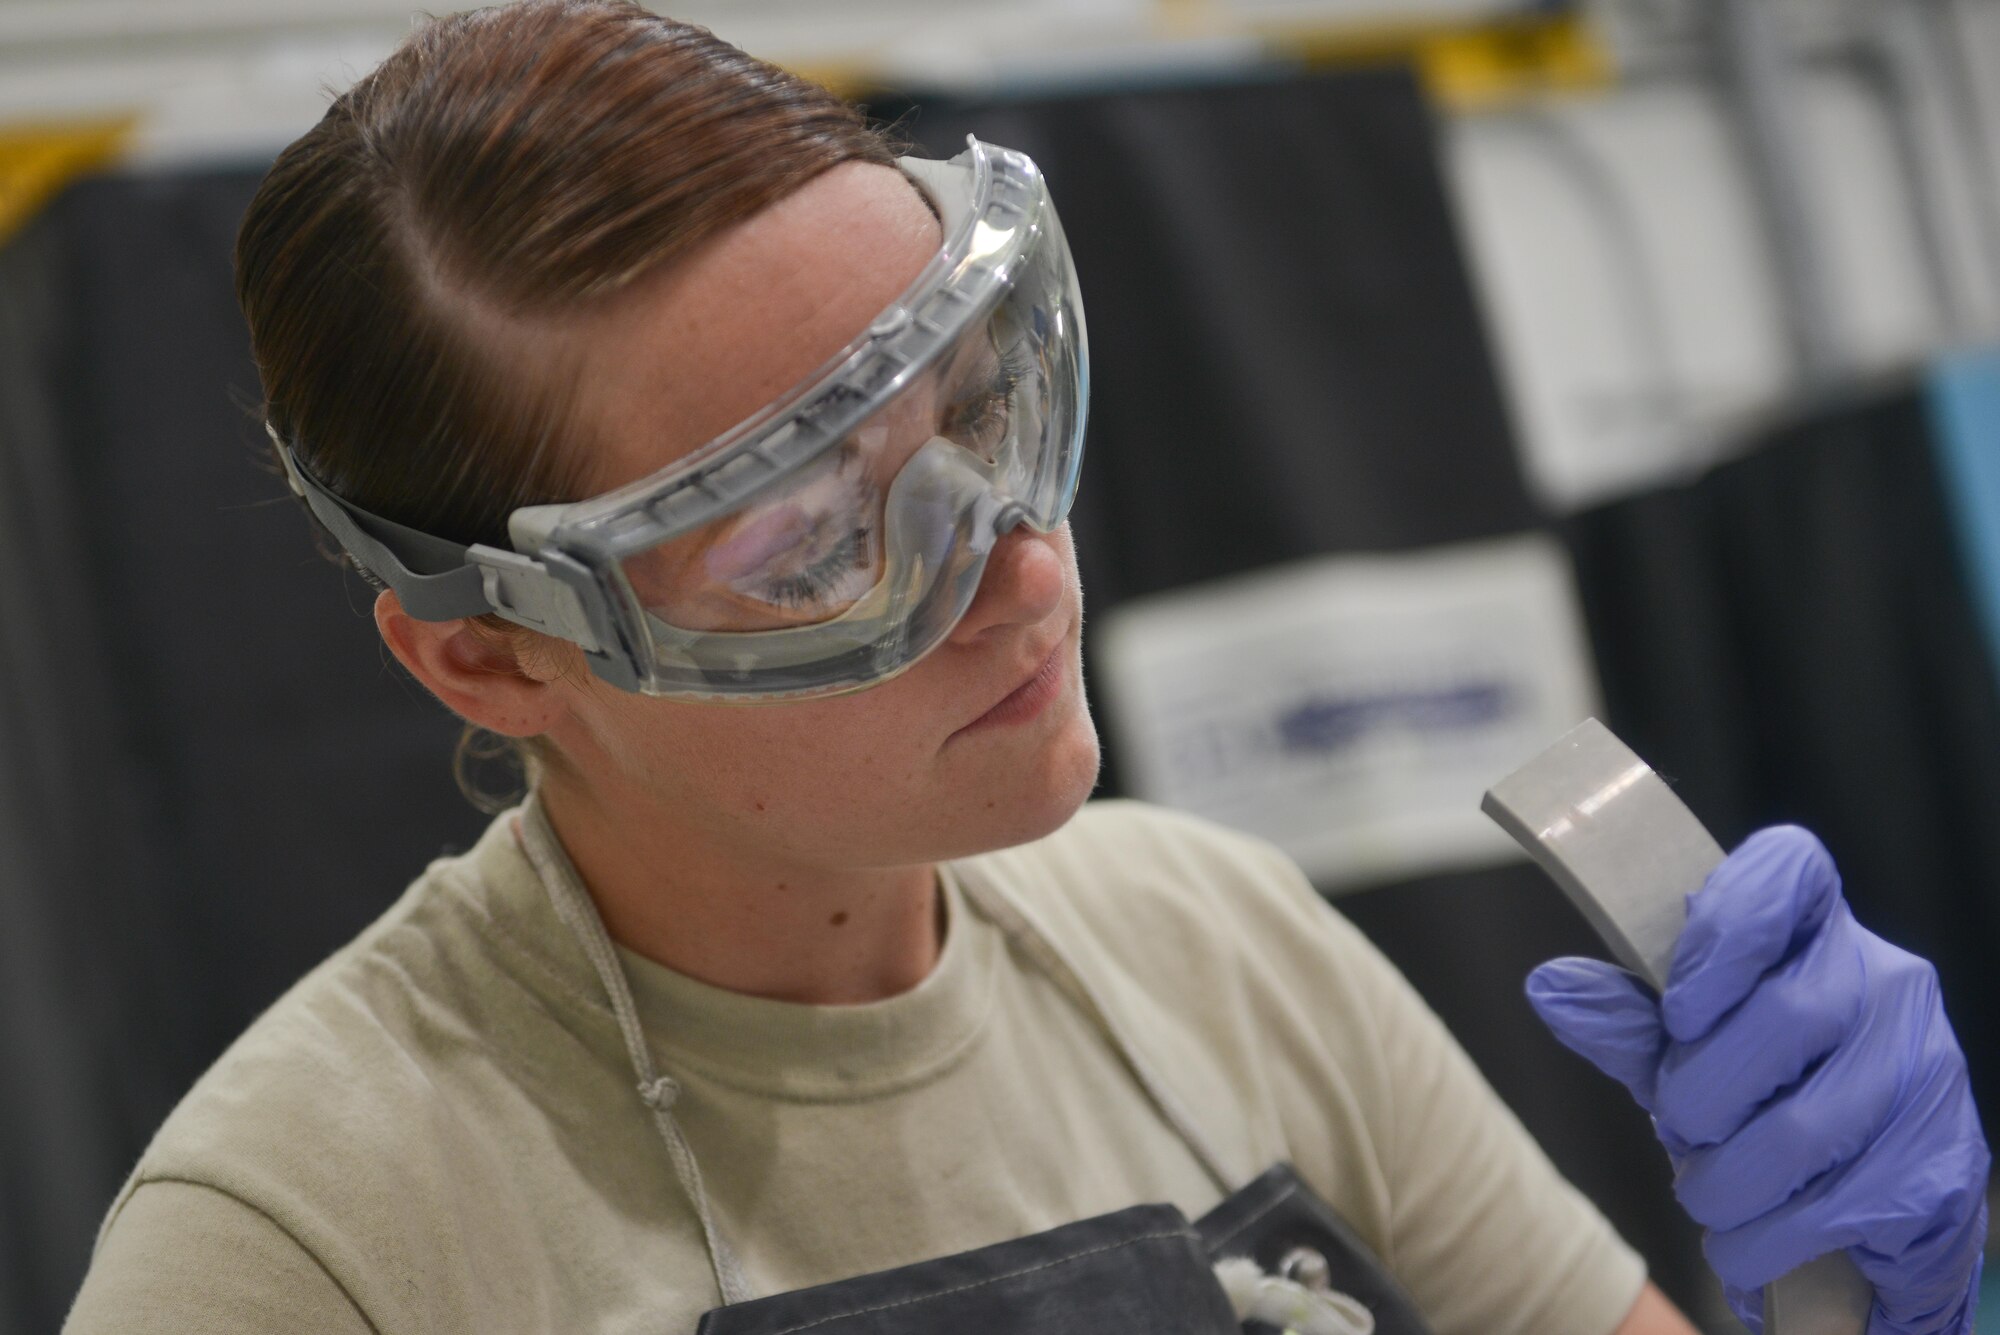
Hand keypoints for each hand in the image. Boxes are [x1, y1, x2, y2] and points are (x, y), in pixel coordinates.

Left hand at [1524, 826, 1989, 1334]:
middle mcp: (1887, 983)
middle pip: (1791, 1013)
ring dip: (1728, 1178)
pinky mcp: (1944, 1159)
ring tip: (1702, 1192)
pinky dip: (1767, 1235)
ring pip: (1809, 1124)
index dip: (1728, 929)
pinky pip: (1842, 1203)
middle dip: (1704, 1089)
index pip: (1789, 871)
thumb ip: (1627, 1021)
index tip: (1678, 1007)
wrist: (1873, 1201)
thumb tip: (1551, 987)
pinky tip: (1739, 1241)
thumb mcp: (1686, 1051)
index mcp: (1817, 931)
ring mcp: (1926, 1068)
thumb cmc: (1767, 1099)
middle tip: (1676, 1123)